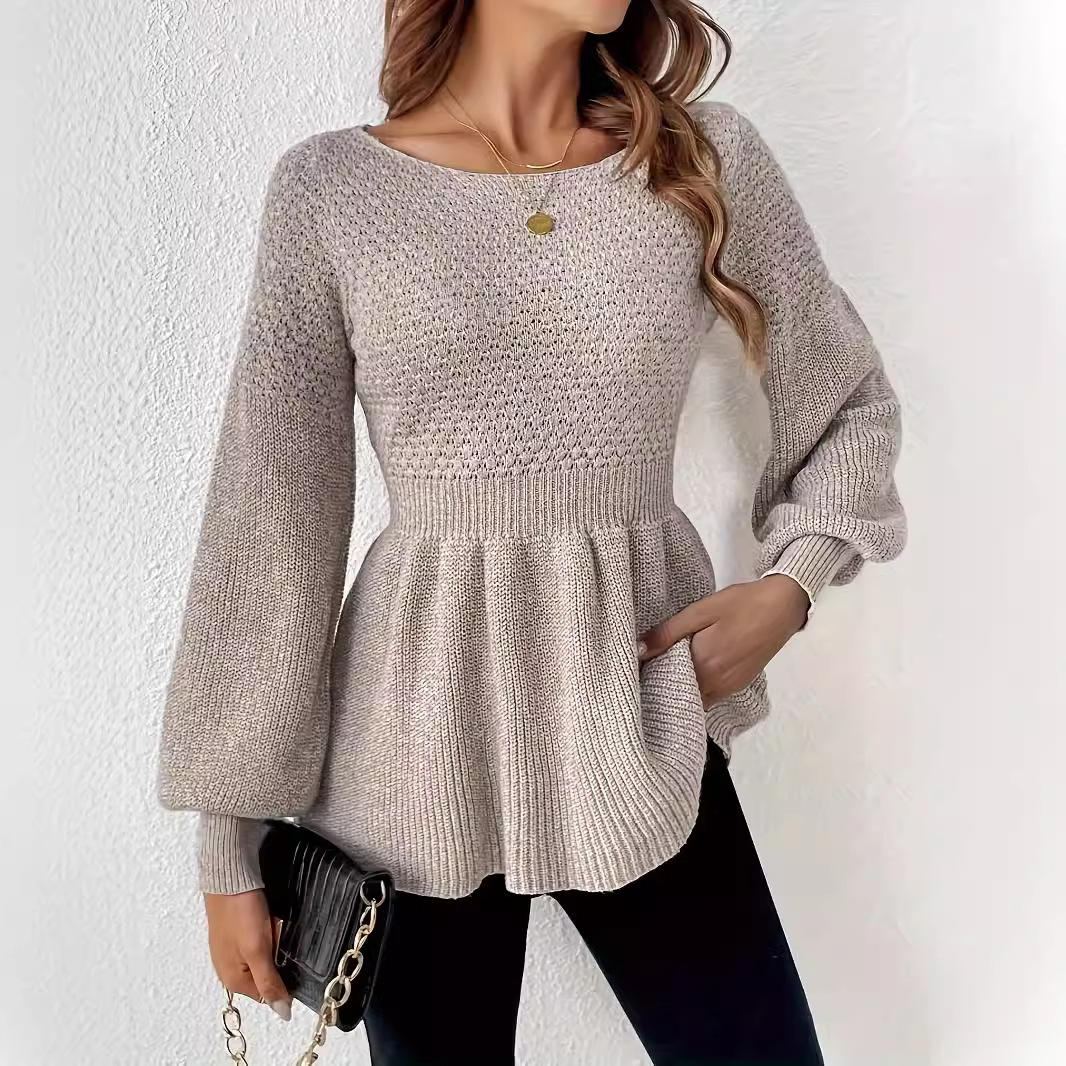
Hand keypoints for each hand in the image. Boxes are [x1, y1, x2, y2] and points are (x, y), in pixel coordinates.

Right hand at [203, 889, 291, 1020]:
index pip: (269, 992)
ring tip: (267, 921)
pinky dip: (267, 928)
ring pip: (266, 952)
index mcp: (233, 980)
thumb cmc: (241, 912)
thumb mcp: (259, 951)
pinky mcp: (235, 932)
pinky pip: (260, 937)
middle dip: (276, 953)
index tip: (281, 950)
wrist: (229, 877)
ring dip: (273, 938)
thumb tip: (282, 1013)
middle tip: (273, 932)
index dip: (282, 972)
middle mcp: (229, 969)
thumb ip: (270, 983)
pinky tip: (263, 916)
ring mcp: (231, 950)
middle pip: (268, 971)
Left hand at [637, 575, 810, 705]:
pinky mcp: (738, 685)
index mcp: (703, 666)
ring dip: (680, 687)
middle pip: (679, 695)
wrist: (783, 606)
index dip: (648, 677)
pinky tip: (690, 670)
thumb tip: (637, 651)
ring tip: (665, 668)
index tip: (634, 668)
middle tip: (646, 668)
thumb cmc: (741, 604)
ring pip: (695, 698)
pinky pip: (710, 695)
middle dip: (661, 685)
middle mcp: (716, 685)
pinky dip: (697, 688)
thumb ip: (667, 633)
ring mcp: (729, 688)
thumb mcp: (700, 612)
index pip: (664, 684)